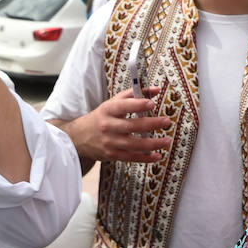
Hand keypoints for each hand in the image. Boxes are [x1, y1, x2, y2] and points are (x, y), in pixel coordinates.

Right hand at [58, 87, 172, 164]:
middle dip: (151, 124)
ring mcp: (109, 142)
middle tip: (167, 121)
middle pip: (131, 126)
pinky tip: (157, 155)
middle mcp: (107, 126)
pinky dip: (145, 158)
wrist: (80, 136)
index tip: (152, 103)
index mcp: (108, 110)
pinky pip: (131, 157)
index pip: (123, 106)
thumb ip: (134, 94)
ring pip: (133, 145)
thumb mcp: (113, 102)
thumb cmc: (102, 116)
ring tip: (167, 141)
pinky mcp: (112, 155)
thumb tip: (156, 89)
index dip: (138, 104)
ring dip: (153, 144)